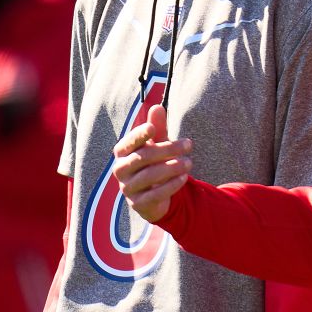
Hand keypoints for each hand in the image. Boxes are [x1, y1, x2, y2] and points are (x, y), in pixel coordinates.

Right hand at [112, 105, 191, 221]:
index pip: (128, 142)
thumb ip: (157, 128)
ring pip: (149, 176)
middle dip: (168, 149)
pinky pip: (155, 194)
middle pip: (143, 157)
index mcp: (123, 152)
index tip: (153, 128)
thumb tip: (157, 107)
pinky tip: (184, 177)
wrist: (153, 196)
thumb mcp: (157, 145)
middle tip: (189, 144)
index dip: (139, 134)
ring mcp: (127, 188)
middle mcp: (121, 170)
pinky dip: (171, 185)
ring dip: (172, 168)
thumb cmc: (153, 163)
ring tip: (189, 162)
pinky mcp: (138, 203)